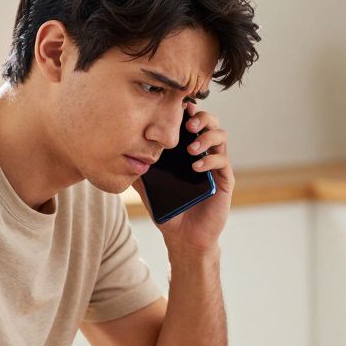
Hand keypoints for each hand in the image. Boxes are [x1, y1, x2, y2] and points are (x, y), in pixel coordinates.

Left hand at [135, 101, 232, 254]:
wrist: (184, 237)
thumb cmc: (168, 211)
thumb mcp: (148, 189)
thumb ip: (138, 171)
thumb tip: (120, 154)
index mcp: (187, 150)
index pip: (191, 121)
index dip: (187, 110)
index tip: (177, 107)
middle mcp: (204, 153)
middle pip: (211, 122)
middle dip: (202, 117)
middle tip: (188, 124)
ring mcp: (216, 166)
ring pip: (221, 136)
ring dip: (207, 137)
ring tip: (191, 148)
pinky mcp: (225, 181)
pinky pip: (223, 162)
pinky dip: (210, 160)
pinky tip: (196, 166)